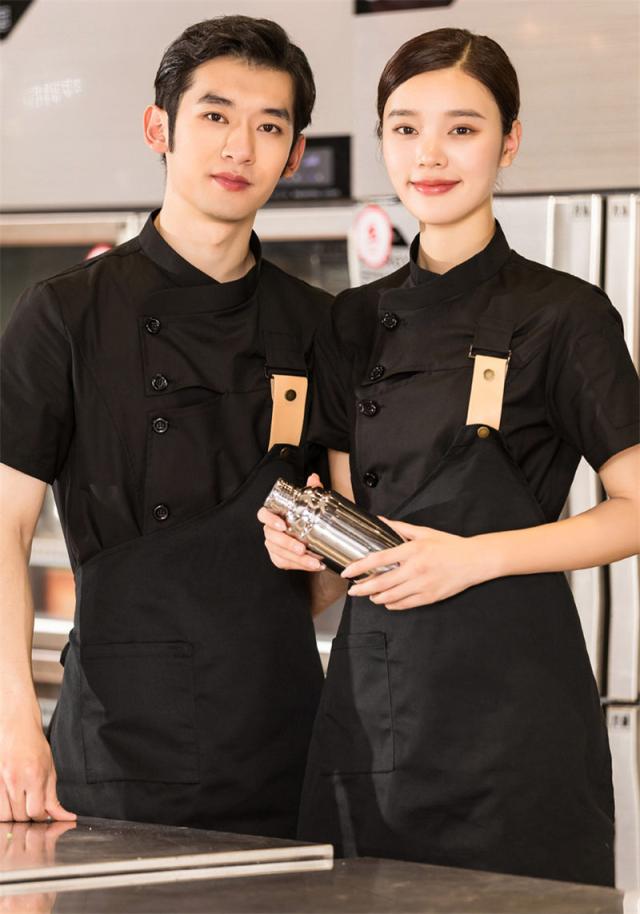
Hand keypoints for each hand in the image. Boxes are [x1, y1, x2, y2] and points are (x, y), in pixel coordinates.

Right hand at [0, 708, 75, 821]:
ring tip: (19, 804)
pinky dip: (2, 809)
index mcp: (34, 776)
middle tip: (30, 806)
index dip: (41, 816)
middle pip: (20, 816)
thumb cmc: (33, 744)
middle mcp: (15, 780)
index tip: (42, 811)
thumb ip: (53, 797)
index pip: (36, 812)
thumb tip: (65, 817)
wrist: (15, 725)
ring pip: (4, 816)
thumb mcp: (49, 769)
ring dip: (13, 815)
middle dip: (28, 816)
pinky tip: (9, 799)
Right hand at [257, 473, 325, 571]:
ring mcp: (272, 545)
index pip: (263, 514)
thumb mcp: (311, 504)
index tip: (283, 525)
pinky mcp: (278, 558)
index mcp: (274, 515)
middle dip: (287, 544)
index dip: (270, 520)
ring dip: (297, 559)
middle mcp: (270, 530)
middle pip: (272, 537)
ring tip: (313, 561)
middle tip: (302, 549)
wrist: (311, 537)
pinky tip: (312, 565)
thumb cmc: (306, 519)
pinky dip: (299, 566)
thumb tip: (314, 478)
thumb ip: (311, 490)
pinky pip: (284, 563)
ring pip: (279, 553)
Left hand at [342, 518, 484, 609]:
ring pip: (391, 597)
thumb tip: (380, 520)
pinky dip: (392, 604)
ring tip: (370, 595)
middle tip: (353, 590)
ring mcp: (422, 585)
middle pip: (381, 583)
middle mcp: (415, 569)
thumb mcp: (424, 532)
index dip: (359, 567)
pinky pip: (404, 604)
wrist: (474, 560)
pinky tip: (387, 601)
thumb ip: (399, 527)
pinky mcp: (429, 597)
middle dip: (362, 589)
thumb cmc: (449, 545)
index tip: (347, 572)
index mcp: (412, 550)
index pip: (378, 560)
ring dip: (376, 598)